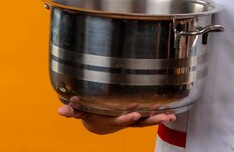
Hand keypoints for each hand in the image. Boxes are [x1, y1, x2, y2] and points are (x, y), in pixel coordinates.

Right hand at [57, 96, 176, 134]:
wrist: (98, 124)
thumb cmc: (91, 113)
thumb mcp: (82, 112)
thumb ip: (73, 111)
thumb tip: (60, 111)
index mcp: (112, 119)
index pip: (120, 119)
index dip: (127, 117)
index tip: (135, 113)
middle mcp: (125, 120)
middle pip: (139, 122)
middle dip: (150, 119)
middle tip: (162, 117)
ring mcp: (133, 119)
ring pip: (147, 120)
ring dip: (159, 119)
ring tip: (171, 117)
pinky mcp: (138, 116)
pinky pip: (151, 116)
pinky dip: (162, 115)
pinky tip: (173, 113)